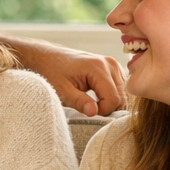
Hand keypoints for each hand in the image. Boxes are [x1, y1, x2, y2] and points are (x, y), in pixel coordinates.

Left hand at [12, 38, 126, 115]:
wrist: (48, 58)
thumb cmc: (52, 73)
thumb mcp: (62, 91)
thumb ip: (79, 102)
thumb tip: (94, 112)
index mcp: (98, 68)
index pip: (114, 99)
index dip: (102, 111)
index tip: (87, 111)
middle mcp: (110, 64)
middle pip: (121, 97)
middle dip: (107, 107)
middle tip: (88, 107)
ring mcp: (113, 64)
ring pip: (122, 93)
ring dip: (109, 102)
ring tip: (90, 101)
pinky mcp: (112, 68)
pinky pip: (119, 88)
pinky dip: (110, 95)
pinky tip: (96, 96)